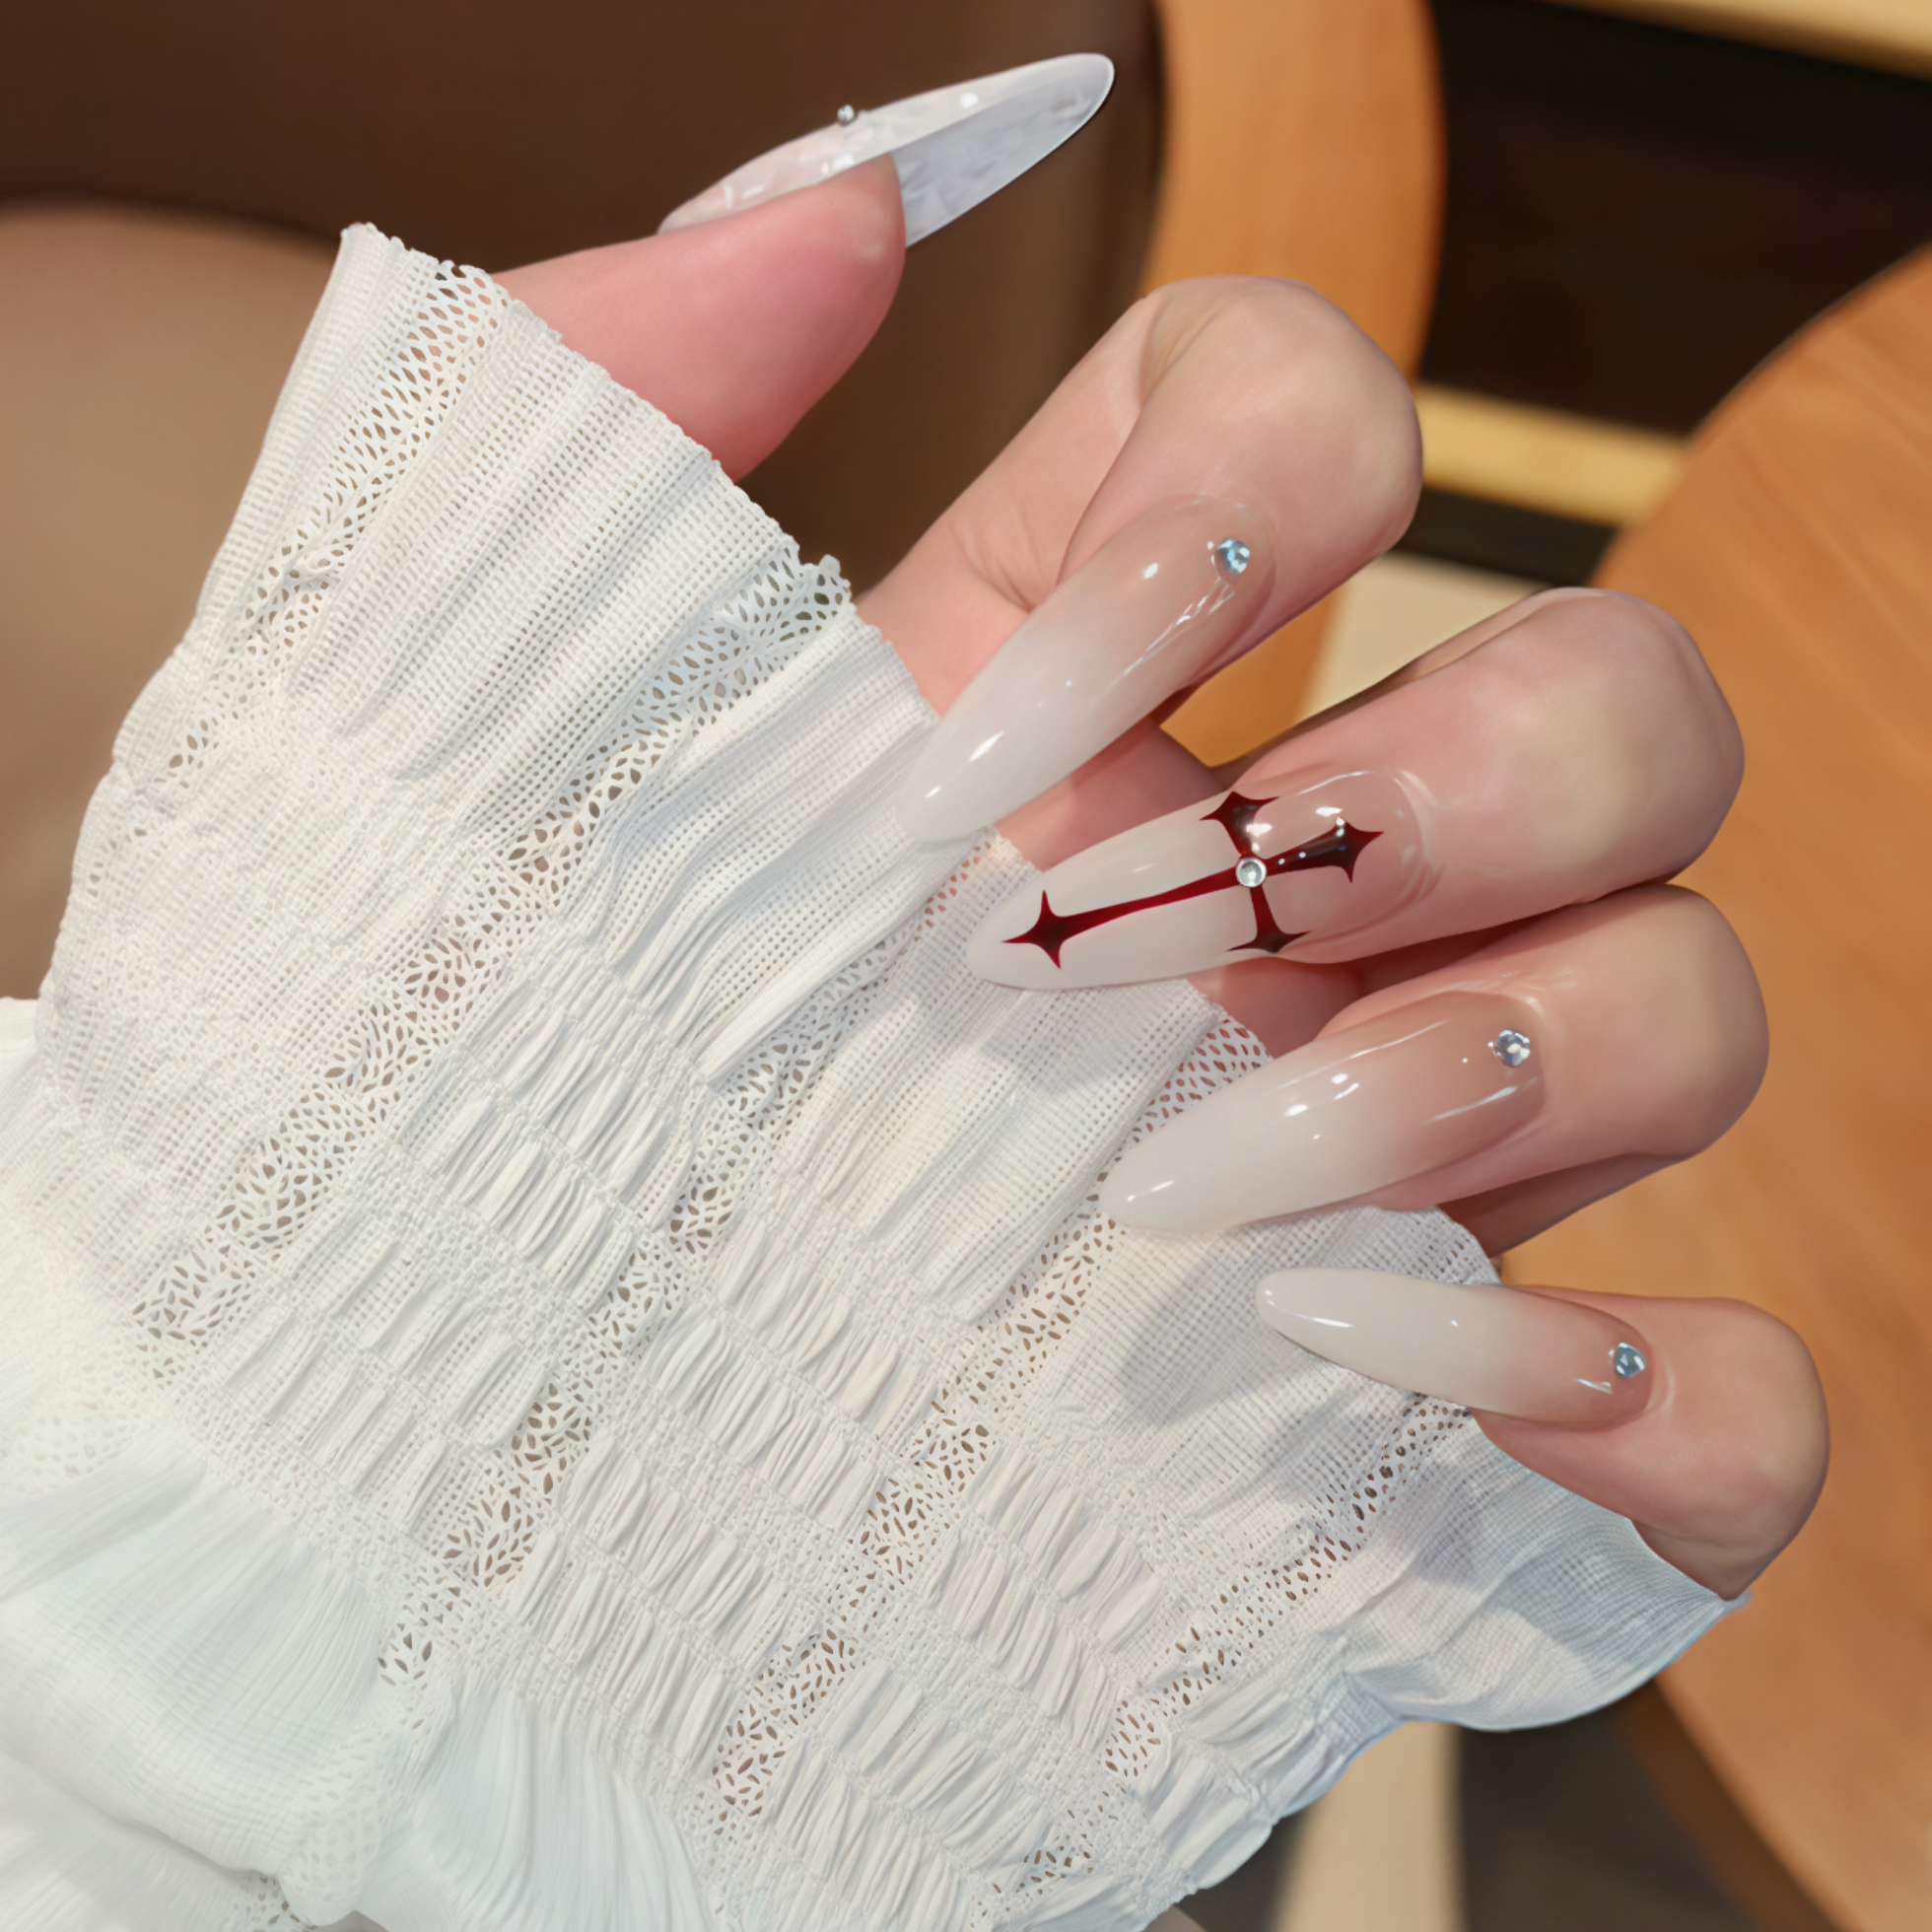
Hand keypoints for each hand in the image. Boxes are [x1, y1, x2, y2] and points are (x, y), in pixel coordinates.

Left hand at [503, 165, 1825, 1602]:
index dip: (1278, 463)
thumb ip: (608, 401)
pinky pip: (1717, 1398)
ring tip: (1201, 1189)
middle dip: (1462, 776)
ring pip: (1686, 1005)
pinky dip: (1657, 1393)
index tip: (1071, 645)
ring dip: (1509, 1061)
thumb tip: (850, 209)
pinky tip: (1418, 1383)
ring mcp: (1381, 1169)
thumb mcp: (471, 711)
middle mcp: (1275, 909)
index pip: (1322, 426)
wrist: (447, 1451)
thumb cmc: (453, 1081)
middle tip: (1170, 926)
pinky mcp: (1420, 1429)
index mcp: (1075, 706)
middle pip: (1616, 710)